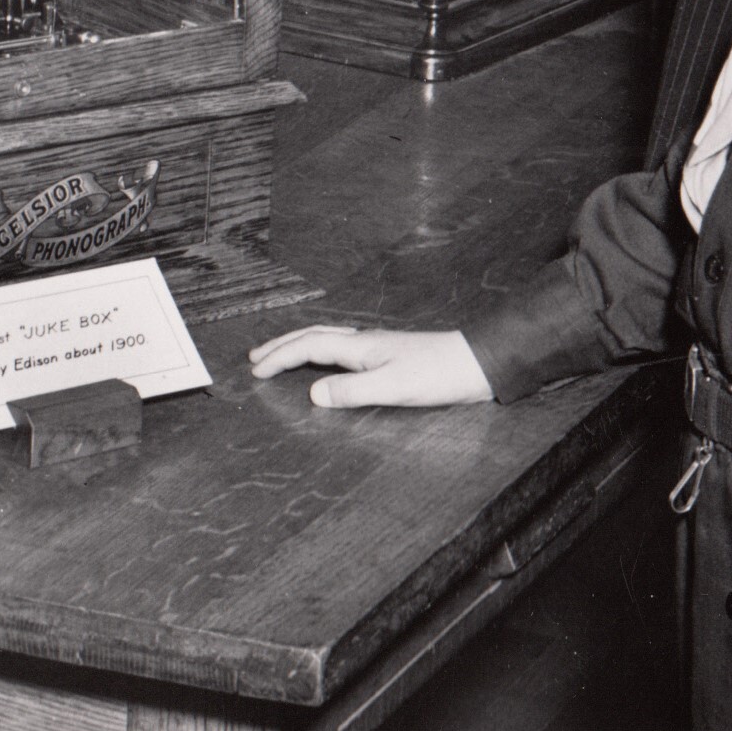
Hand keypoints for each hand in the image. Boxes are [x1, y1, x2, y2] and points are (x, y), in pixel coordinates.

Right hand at [247, 324, 493, 408]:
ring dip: (299, 346)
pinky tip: (325, 362)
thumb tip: (312, 394)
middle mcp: (365, 342)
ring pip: (326, 339)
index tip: (255, 372)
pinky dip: (320, 352)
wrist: (476, 364)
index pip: (308, 346)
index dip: (279, 358)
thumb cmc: (437, 375)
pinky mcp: (389, 356)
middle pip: (313, 336)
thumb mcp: (393, 388)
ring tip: (280, 356)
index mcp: (361, 347)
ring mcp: (377, 346)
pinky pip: (341, 348)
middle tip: (255, 358)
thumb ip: (352, 392)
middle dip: (281, 346)